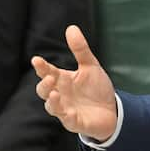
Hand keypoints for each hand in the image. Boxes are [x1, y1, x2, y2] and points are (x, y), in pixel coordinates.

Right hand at [32, 24, 118, 140]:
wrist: (112, 110)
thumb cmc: (96, 89)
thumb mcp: (90, 66)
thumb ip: (80, 50)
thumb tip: (71, 27)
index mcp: (62, 80)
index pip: (47, 72)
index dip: (41, 67)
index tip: (36, 60)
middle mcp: (61, 95)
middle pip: (44, 91)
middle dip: (44, 85)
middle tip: (49, 78)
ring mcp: (66, 109)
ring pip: (52, 107)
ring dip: (52, 102)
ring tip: (55, 93)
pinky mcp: (75, 122)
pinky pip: (68, 121)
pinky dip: (67, 116)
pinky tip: (69, 112)